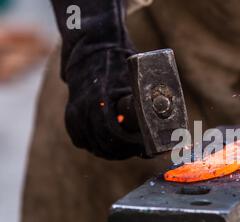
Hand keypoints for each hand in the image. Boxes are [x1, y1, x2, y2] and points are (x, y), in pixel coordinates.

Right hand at [51, 0, 145, 159]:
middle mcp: (85, 109)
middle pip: (105, 145)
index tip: (145, 147)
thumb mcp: (134, 80)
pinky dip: (95, 144)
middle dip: (124, 150)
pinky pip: (81, 140)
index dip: (132, 145)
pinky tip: (107, 142)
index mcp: (101, 100)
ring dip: (110, 150)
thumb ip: (143, 101)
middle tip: (138, 150)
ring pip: (93, 146)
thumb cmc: (117, 64)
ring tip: (126, 148)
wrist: (91, 50)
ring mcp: (75, 113)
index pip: (116, 136)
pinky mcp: (70, 116)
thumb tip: (165, 118)